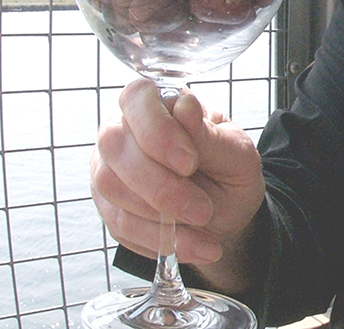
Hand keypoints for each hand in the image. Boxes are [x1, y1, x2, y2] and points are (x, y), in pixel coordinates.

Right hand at [90, 78, 265, 289]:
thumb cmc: (228, 168)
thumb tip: (185, 106)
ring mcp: (108, 168)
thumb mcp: (235, 152)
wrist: (226, 211)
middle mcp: (121, 129)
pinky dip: (160, 240)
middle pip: (114, 145)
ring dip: (160, 215)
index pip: (137, 99)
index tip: (189, 162)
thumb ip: (209, 135)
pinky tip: (196, 245)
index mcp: (156, 102)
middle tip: (203, 208)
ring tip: (205, 224)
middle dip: (160, 184)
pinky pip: (120, 224)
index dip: (157, 131)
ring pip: (111, 186)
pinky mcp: (108, 207)